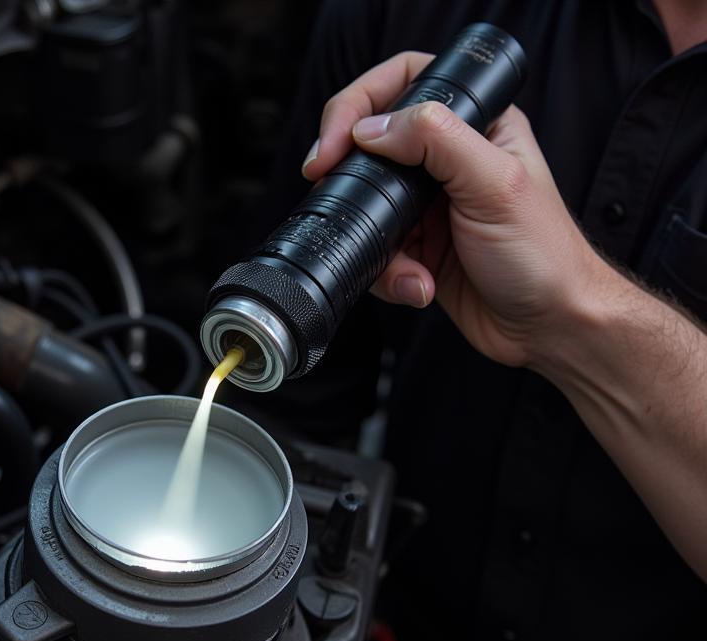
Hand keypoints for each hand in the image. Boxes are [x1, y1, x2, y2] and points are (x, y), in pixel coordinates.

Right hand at [302, 51, 610, 369]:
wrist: (547, 327)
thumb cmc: (543, 256)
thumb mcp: (493, 184)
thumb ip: (436, 141)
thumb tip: (373, 128)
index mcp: (477, 125)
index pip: (407, 83)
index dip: (361, 104)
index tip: (335, 141)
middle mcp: (449, 162)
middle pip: (373, 145)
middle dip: (349, 174)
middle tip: (324, 184)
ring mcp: (430, 208)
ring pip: (367, 208)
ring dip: (379, 244)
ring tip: (410, 267)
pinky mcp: (418, 251)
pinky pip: (377, 255)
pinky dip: (390, 277)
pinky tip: (419, 286)